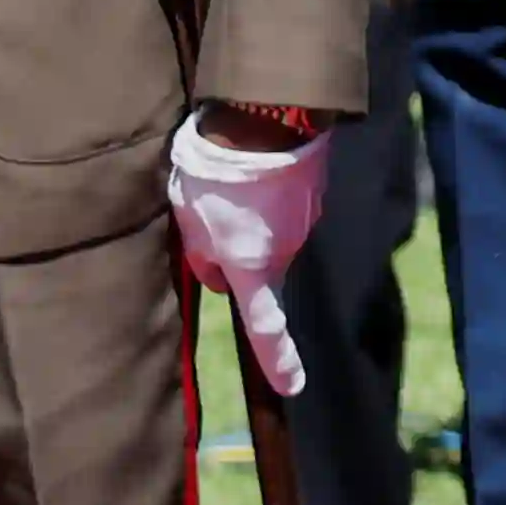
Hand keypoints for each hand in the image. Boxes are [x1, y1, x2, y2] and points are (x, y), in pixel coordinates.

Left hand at [167, 112, 332, 399]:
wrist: (266, 117)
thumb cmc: (215, 175)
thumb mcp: (189, 220)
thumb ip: (201, 256)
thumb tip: (216, 274)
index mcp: (252, 266)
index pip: (265, 325)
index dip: (278, 360)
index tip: (293, 387)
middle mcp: (286, 250)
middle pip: (260, 266)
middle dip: (237, 253)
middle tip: (205, 217)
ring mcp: (306, 220)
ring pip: (272, 232)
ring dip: (252, 217)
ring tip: (227, 181)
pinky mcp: (316, 191)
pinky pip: (287, 204)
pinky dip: (270, 194)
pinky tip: (252, 166)